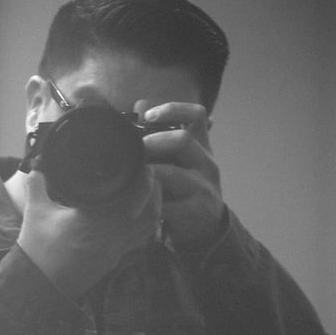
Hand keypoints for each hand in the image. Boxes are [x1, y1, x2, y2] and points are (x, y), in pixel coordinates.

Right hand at [17, 167, 161, 298]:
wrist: (40, 285)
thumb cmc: (38, 248)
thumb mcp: (36, 212)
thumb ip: (36, 185)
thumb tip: (35, 167)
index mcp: (96, 219)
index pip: (133, 199)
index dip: (144, 181)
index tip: (144, 168)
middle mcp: (113, 235)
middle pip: (150, 213)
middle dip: (154, 193)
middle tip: (150, 176)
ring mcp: (116, 250)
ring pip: (148, 229)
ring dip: (153, 210)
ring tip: (149, 194)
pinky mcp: (114, 260)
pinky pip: (140, 241)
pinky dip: (145, 227)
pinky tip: (139, 218)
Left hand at [136, 99, 224, 250]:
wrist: (207, 229)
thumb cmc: (186, 189)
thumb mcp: (179, 160)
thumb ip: (162, 134)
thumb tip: (139, 105)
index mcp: (201, 146)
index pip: (196, 115)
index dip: (172, 109)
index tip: (148, 115)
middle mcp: (206, 163)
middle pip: (182, 140)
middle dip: (151, 142)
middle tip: (132, 150)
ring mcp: (203, 188)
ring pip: (172, 173)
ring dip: (145, 173)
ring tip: (128, 177)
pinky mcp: (195, 212)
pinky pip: (166, 205)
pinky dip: (146, 202)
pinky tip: (133, 203)